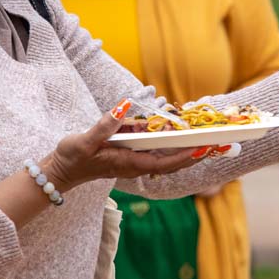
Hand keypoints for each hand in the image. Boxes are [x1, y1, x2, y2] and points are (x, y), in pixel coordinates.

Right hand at [41, 99, 215, 190]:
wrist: (61, 170)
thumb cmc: (73, 158)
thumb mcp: (85, 141)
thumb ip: (104, 126)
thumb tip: (123, 107)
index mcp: (129, 163)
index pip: (164, 163)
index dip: (185, 156)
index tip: (203, 149)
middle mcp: (136, 164)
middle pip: (172, 160)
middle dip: (194, 152)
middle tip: (217, 141)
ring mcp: (134, 159)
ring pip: (165, 154)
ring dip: (184, 146)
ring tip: (205, 134)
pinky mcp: (129, 153)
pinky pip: (153, 148)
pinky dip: (167, 140)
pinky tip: (175, 129)